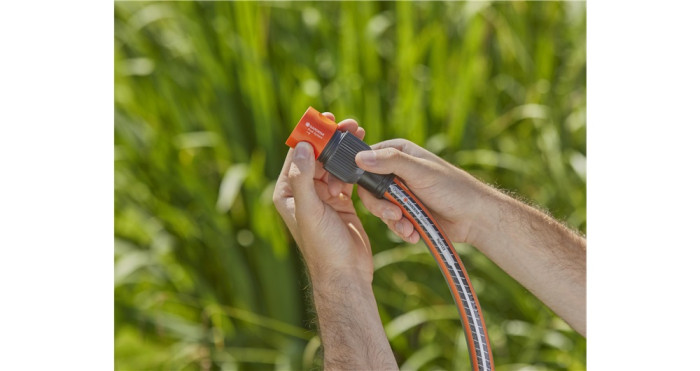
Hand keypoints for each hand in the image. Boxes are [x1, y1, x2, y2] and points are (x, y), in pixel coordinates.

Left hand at [273, 113, 373, 283]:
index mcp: (287, 193)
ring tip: (359, 133)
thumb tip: (302, 146)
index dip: (311, 135)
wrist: (346, 274)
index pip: (298, 155)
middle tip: (348, 124)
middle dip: (332, 139)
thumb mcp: (310, 211)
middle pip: (317, 156)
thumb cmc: (324, 247)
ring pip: (333, 165)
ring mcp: (323, 197)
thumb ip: (303, 179)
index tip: (325, 120)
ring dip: (344, 150)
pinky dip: (354, 166)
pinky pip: (346, 177)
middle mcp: (303, 192)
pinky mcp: (341, 202)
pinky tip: (363, 155)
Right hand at [356, 139, 586, 335]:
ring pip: (379, 209)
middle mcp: (396, 172)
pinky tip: (414, 234)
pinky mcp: (406, 213)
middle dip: (380, 206)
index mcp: (398, 153)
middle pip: (369, 189)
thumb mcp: (419, 171)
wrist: (475, 218)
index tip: (361, 190)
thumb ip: (390, 162)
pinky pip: (392, 223)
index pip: (366, 160)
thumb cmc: (453, 188)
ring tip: (409, 229)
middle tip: (394, 214)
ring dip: (393, 222)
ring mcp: (401, 194)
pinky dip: (401, 230)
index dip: (360, 174)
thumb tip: (359, 157)